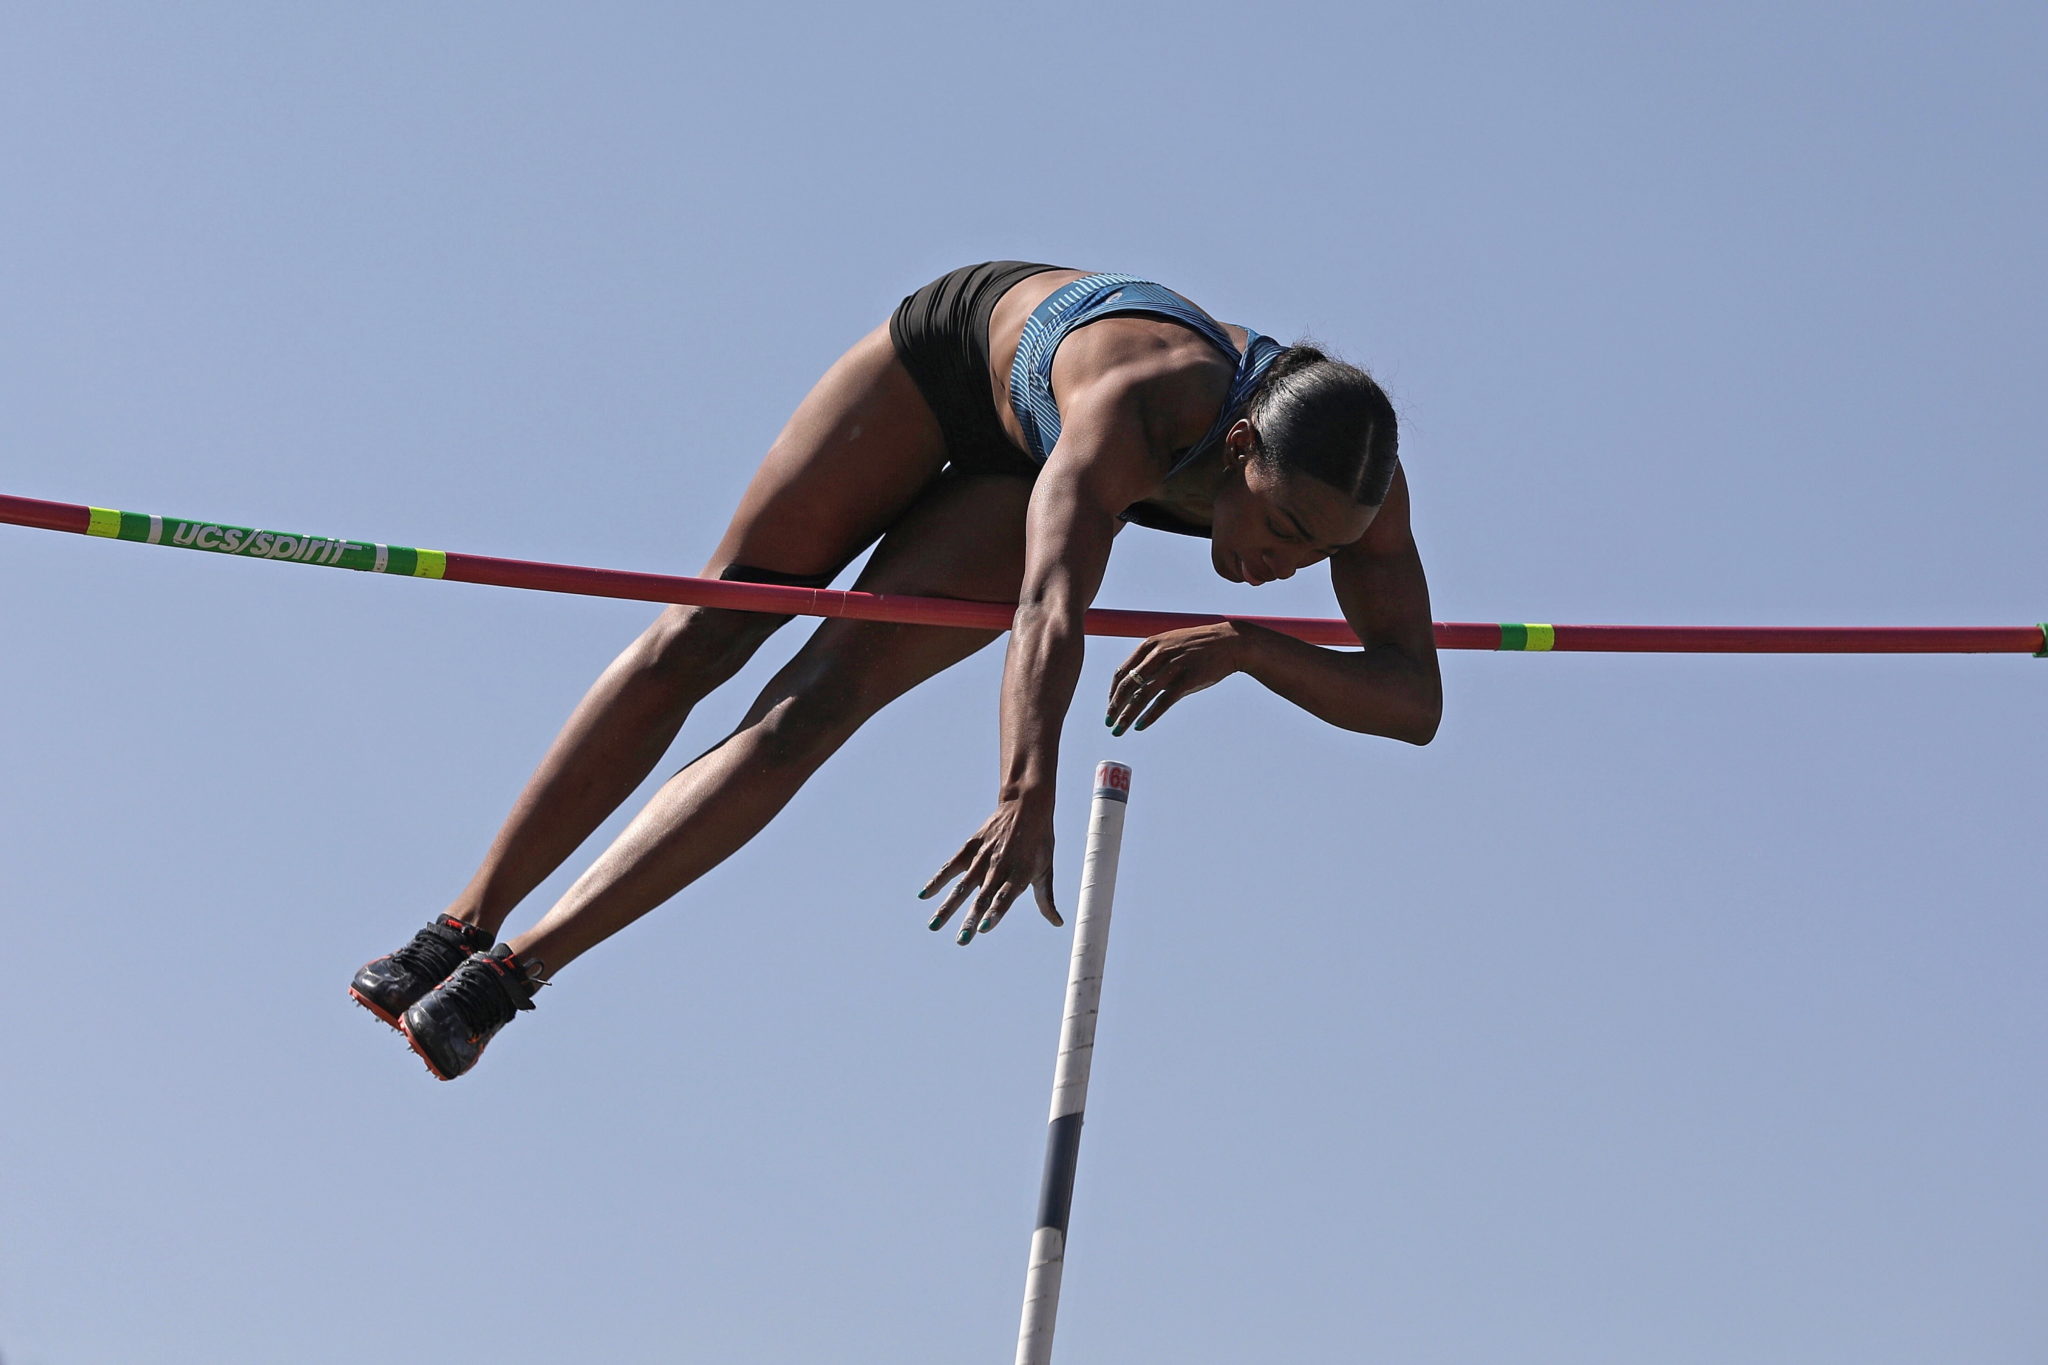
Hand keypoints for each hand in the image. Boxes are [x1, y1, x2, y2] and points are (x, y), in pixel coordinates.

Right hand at [920, 796, 1059, 944]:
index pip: (1005, 897)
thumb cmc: (1039, 841)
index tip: (983, 929)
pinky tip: (925, 895)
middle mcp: (999, 867)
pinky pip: (951, 866)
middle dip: (970, 919)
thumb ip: (1045, 899)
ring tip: (935, 926)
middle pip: (983, 897)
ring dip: (948, 907)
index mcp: (1019, 874)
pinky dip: (938, 880)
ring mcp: (983, 856)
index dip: (995, 913)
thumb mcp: (1045, 869)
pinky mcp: (971, 847)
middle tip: (961, 940)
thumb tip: (1057, 923)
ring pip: (963, 886)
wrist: (1025, 806)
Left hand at [1105, 621, 1249, 734]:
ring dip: (1127, 715)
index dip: (1112, 692)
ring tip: (1119, 730)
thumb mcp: (1170, 644)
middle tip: (1109, 723)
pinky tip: (1139, 726)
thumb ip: (1152, 660)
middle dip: (1115, 706)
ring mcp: (1173, 666)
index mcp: (1150, 645)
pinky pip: (1163, 702)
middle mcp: (1158, 654)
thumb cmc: (1198, 646)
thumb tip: (1135, 683)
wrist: (1229, 642)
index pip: (1122, 672)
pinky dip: (1149, 716)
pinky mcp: (1187, 680)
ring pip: (1142, 695)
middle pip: (1128, 685)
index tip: (1110, 707)